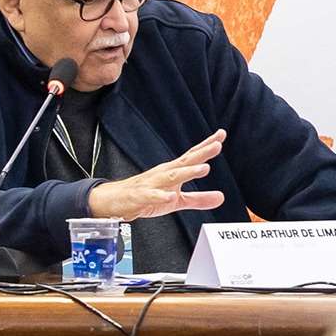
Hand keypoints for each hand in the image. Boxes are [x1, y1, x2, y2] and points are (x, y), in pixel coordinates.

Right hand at [86, 130, 227, 219]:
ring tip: (204, 169)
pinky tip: (169, 198)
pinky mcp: (141, 197)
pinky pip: (151, 196)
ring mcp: (152, 184)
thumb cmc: (146, 195)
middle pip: (185, 162)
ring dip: (187, 172)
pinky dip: (160, 196)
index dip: (206, 146)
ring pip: (171, 176)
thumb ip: (199, 199)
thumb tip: (221, 197)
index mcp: (173, 171)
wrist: (115, 200)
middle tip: (217, 145)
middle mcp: (164, 173)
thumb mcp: (177, 200)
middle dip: (201, 153)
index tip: (221, 135)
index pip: (192, 156)